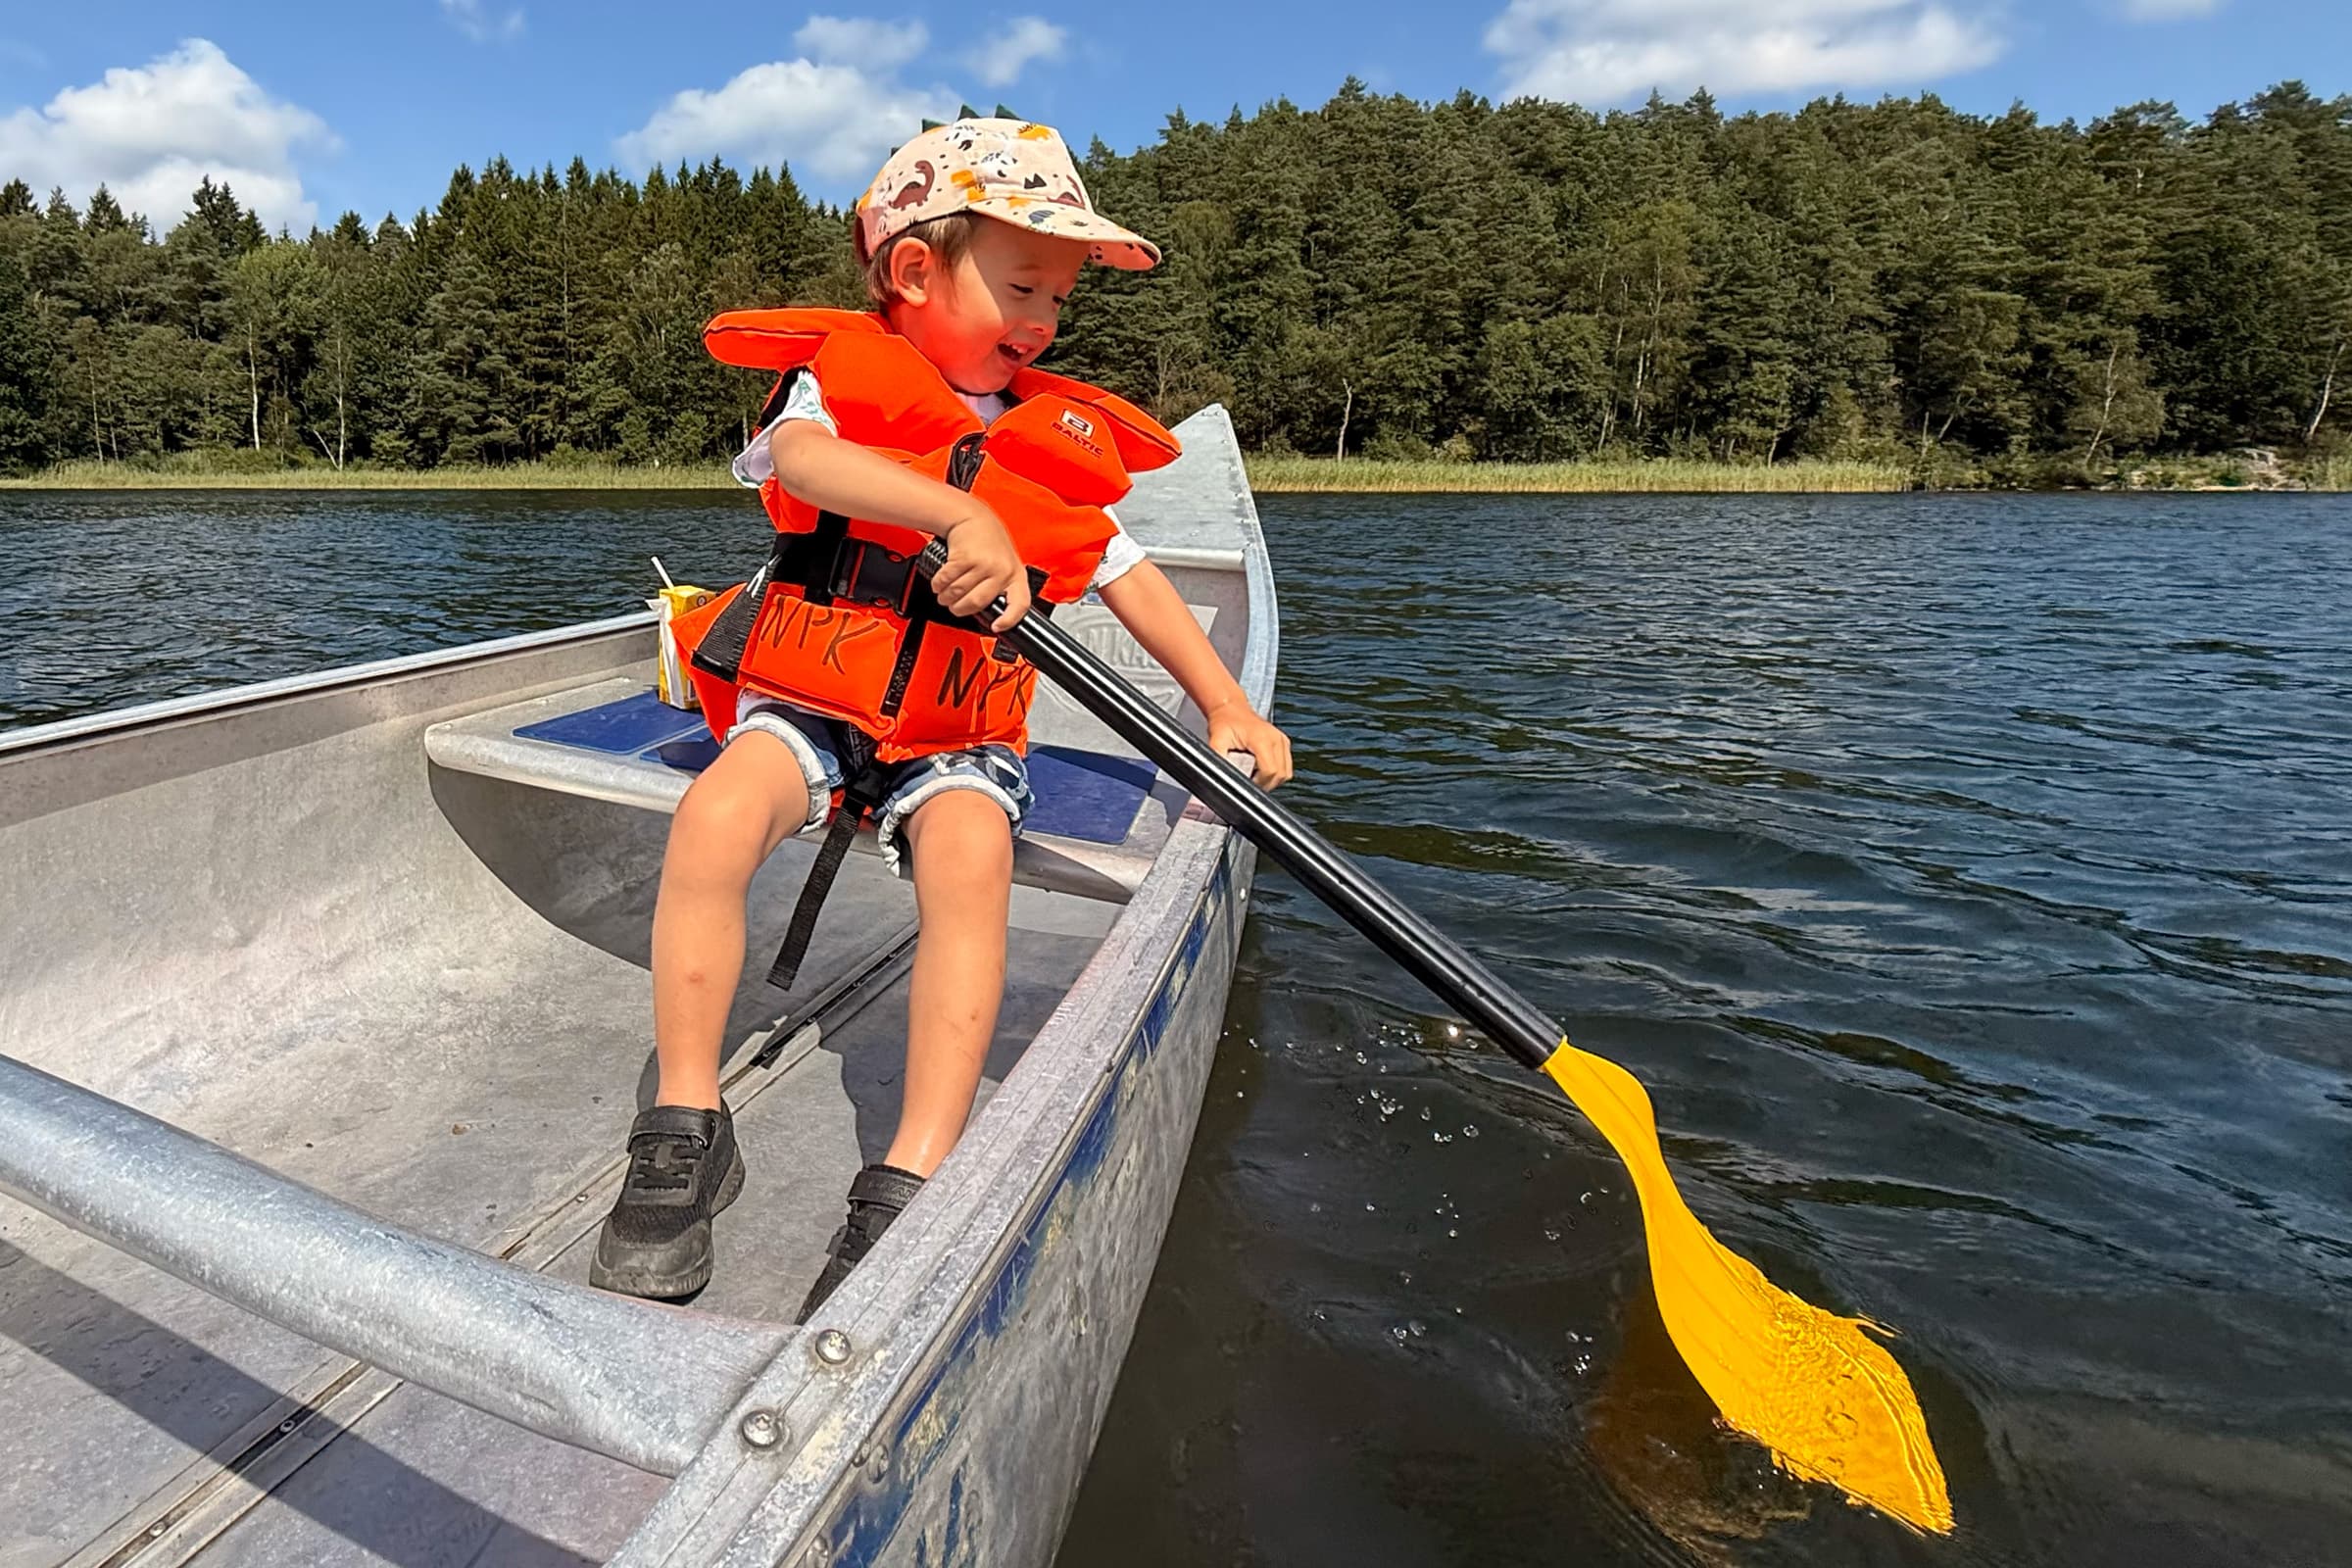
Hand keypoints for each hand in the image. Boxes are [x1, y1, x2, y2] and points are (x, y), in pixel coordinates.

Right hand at [932, 508, 1030, 630]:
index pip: (1019, 604)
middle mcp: (1001, 570)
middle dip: (960, 609)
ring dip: (946, 598)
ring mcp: (983, 563)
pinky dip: (938, 585)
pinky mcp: (964, 557)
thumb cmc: (990, 543)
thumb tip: (993, 613)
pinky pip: (946, 581)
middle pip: (977, 602)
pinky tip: (940, 583)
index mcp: (1016, 575)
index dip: (1009, 619)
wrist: (974, 517)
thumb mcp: (1005, 564)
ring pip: (958, 593)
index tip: (997, 626)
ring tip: (945, 595)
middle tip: (955, 606)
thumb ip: (1002, 586)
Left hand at [1207, 699, 1292, 788]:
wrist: (1230, 708)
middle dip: (1264, 784)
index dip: (1257, 783)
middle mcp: (1276, 738)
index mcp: (1261, 738)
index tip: (1245, 782)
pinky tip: (1261, 768)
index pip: (1269, 771)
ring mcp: (1282, 740)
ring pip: (1285, 773)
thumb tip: (1221, 776)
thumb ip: (1218, 760)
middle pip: (1279, 775)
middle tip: (1248, 780)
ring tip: (1254, 774)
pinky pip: (1286, 766)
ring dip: (1271, 779)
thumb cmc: (1224, 722)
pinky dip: (1276, 772)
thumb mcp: (1215, 741)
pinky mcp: (1284, 742)